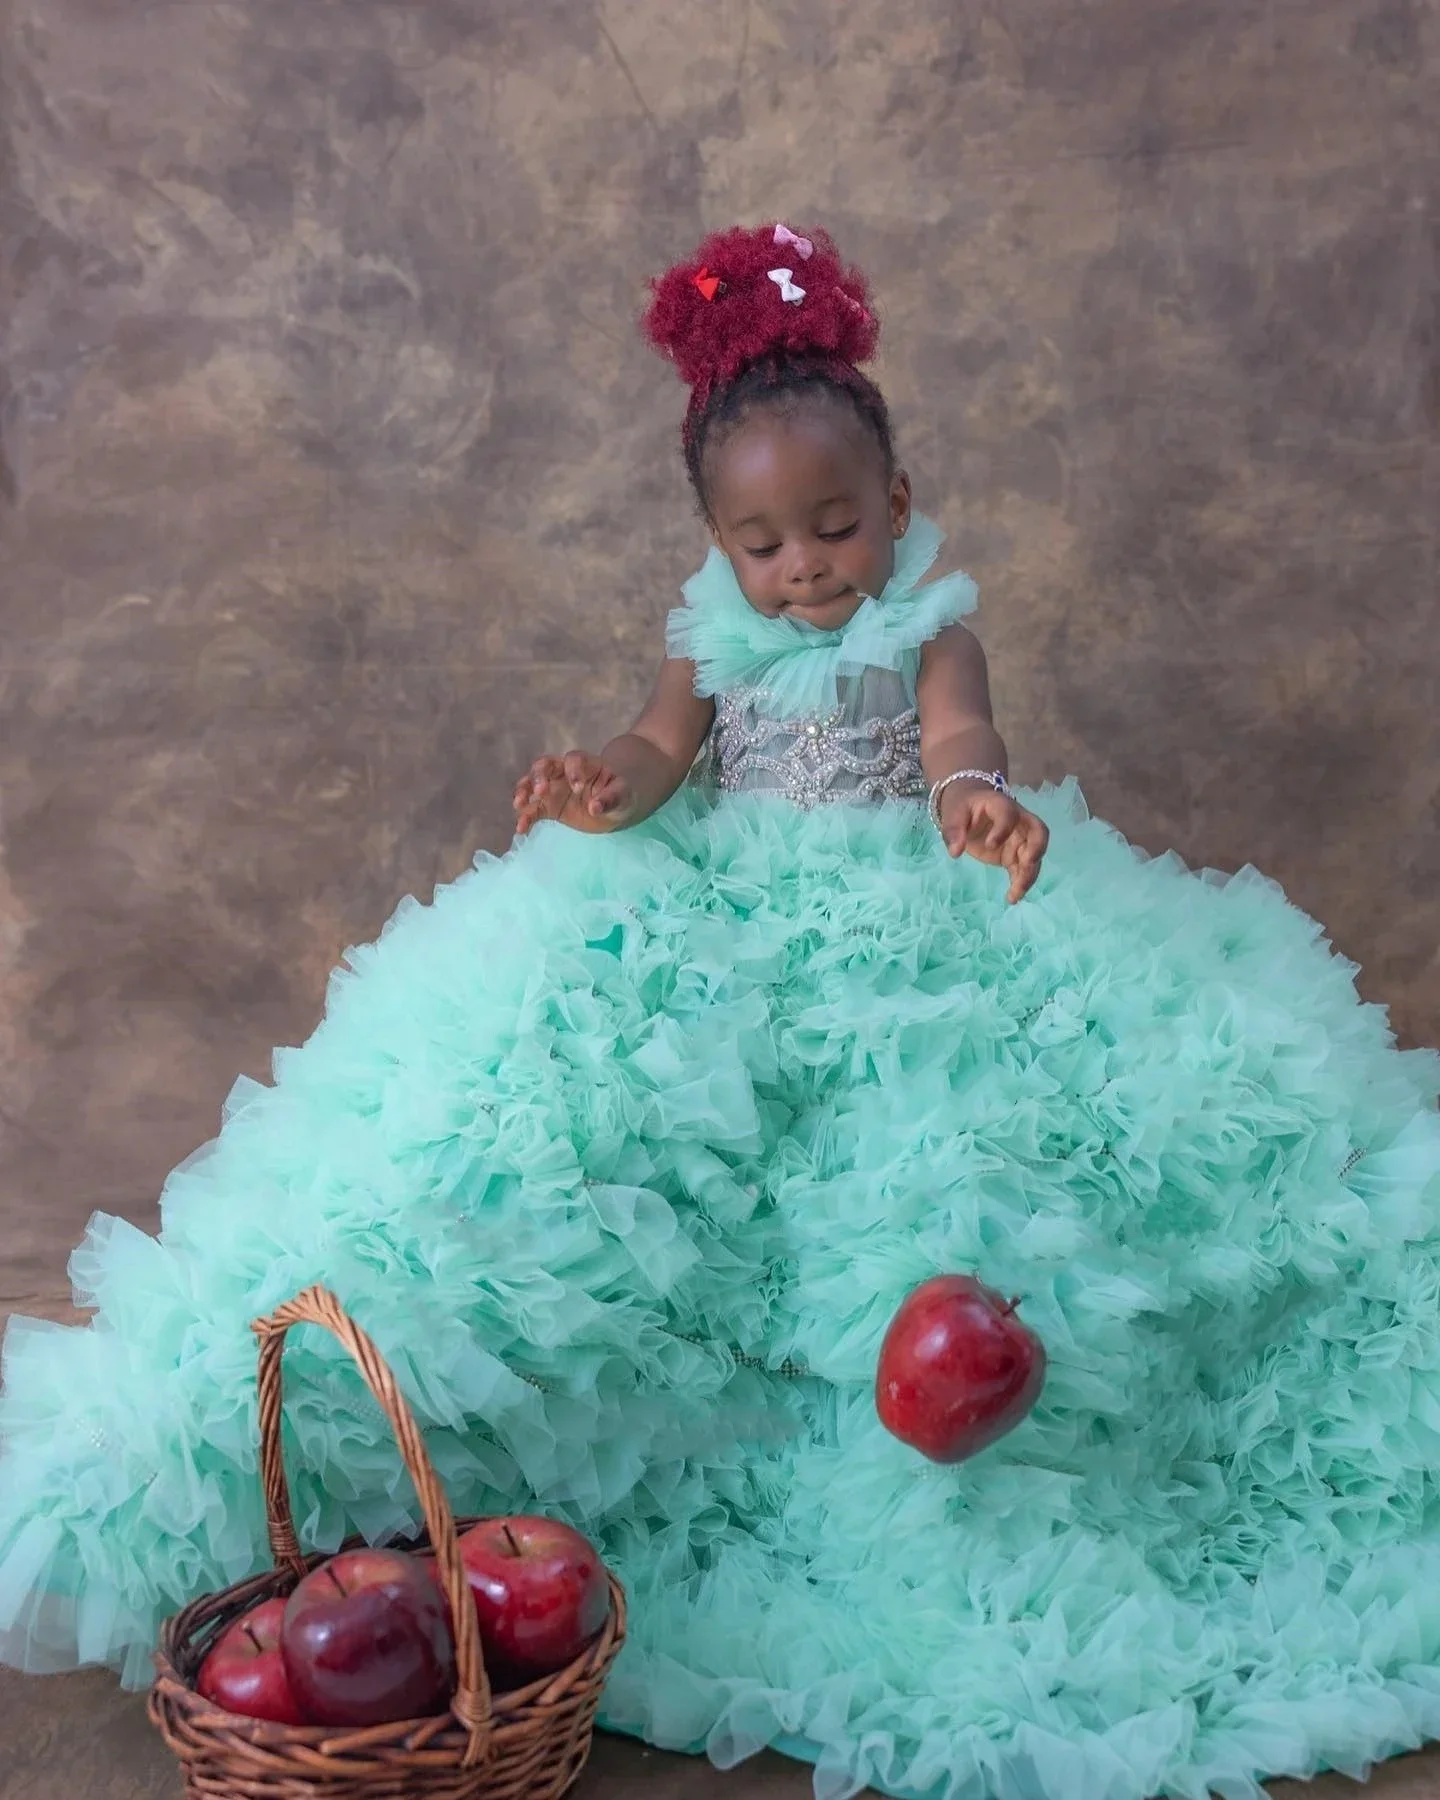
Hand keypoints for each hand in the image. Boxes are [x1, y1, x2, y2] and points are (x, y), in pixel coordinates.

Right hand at [513, 752, 633, 835]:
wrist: (614, 806)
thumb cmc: (620, 794)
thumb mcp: (622, 795)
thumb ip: (610, 799)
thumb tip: (595, 807)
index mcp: (586, 764)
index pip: (574, 760)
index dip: (573, 770)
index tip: (577, 788)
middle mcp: (564, 772)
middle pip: (545, 765)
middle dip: (539, 776)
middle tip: (540, 791)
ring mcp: (553, 788)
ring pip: (532, 783)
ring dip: (523, 791)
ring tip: (519, 805)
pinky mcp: (548, 806)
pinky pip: (532, 809)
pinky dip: (525, 817)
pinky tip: (521, 829)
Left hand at [939, 782, 1048, 903]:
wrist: (970, 807)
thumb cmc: (963, 807)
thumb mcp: (953, 815)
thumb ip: (953, 831)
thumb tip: (955, 852)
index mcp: (1000, 805)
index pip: (1008, 815)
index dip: (1003, 829)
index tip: (990, 845)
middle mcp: (1018, 822)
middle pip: (1039, 832)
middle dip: (1037, 849)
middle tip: (1027, 864)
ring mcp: (1020, 839)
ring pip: (1034, 855)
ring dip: (1029, 874)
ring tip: (1015, 894)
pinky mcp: (1015, 855)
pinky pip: (1024, 869)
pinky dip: (1021, 883)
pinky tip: (1013, 898)